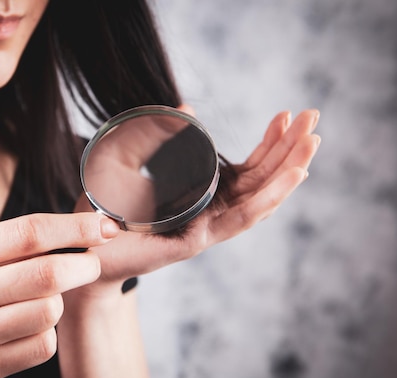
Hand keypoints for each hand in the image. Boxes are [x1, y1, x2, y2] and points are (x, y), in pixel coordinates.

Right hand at [0, 212, 118, 377]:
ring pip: (49, 312)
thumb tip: (74, 233)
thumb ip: (3, 247)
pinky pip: (41, 347)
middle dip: (84, 266)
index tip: (106, 225)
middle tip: (90, 263)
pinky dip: (45, 336)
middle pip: (48, 274)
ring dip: (57, 306)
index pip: (29, 232)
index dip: (75, 226)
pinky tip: (25, 333)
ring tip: (40, 303)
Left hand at [74, 107, 319, 291]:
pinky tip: (291, 178)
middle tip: (313, 117)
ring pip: (259, 200)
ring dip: (288, 171)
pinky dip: (267, 199)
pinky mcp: (194, 241)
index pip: (248, 169)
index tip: (286, 114)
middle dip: (290, 149)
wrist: (83, 251)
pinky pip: (238, 220)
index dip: (270, 143)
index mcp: (204, 196)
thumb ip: (162, 138)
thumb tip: (184, 106)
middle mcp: (211, 213)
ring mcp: (206, 229)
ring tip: (312, 143)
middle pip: (261, 181)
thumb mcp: (136, 165)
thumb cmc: (108, 211)